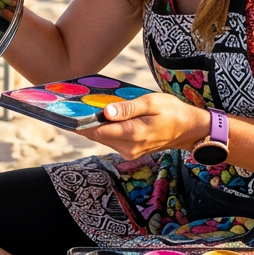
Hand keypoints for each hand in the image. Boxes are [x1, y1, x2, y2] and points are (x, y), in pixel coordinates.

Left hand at [78, 92, 207, 159]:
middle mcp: (128, 147)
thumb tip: (105, 111)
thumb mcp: (151, 102)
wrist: (188, 129)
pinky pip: (110, 139)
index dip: (80, 122)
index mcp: (133, 134)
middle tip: (73, 104)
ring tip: (86, 107)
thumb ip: (127, 108)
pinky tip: (103, 115)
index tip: (66, 112)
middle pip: (97, 135)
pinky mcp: (130, 151)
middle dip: (84, 121)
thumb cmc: (171, 111)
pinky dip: (104, 128)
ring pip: (102, 137)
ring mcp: (129, 152)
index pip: (97, 131)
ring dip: (94, 124)